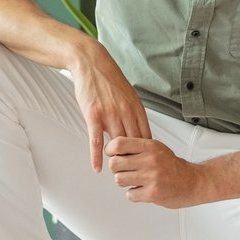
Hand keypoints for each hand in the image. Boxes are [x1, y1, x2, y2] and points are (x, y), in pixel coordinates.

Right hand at [70, 44, 151, 172]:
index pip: (146, 137)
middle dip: (136, 161)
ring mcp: (110, 114)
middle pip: (134, 144)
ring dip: (118, 161)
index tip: (148, 165)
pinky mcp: (94, 115)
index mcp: (136, 108)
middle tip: (136, 176)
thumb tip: (138, 130)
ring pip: (117, 144)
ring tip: (118, 175)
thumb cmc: (109, 79)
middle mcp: (126, 112)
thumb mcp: (128, 95)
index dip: (148, 154)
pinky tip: (98, 168)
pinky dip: (96, 156)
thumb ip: (133, 114)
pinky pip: (96, 141)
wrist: (91, 62)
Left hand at [105, 136, 208, 207]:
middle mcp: (150, 160)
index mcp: (150, 146)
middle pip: (114, 164)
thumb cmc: (173, 166)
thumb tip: (114, 149)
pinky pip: (130, 195)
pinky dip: (134, 194)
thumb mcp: (157, 148)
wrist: (193, 182)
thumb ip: (137, 147)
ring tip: (135, 180)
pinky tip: (143, 189)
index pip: (118, 144)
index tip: (112, 154)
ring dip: (125, 182)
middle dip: (116, 169)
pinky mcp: (152, 193)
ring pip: (119, 180)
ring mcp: (151, 177)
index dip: (110, 150)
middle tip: (124, 170)